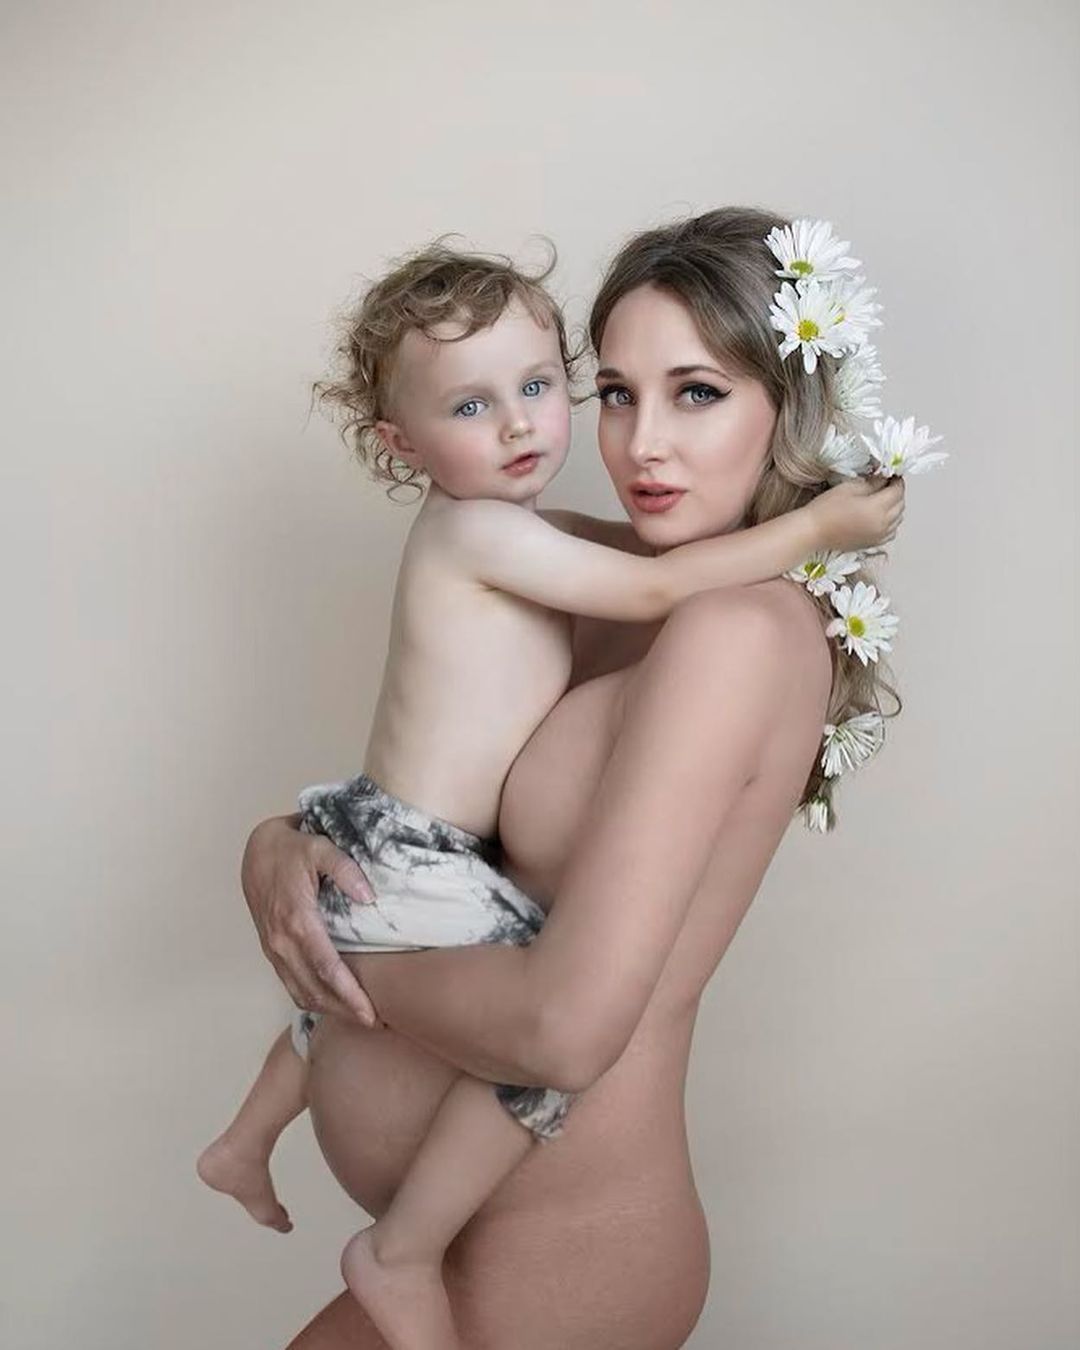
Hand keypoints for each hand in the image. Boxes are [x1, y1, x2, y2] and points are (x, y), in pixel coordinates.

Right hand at [241, 814, 377, 1025]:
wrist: (256, 850)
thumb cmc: (291, 849)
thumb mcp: (321, 847)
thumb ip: (346, 869)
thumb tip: (369, 897)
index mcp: (297, 920)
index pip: (327, 969)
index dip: (350, 995)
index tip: (371, 1013)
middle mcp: (281, 942)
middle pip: (315, 990)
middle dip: (344, 1011)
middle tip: (374, 1022)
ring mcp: (273, 949)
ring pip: (300, 992)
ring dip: (328, 1009)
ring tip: (357, 1016)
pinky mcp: (270, 950)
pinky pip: (290, 983)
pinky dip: (310, 998)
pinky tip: (331, 1002)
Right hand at [809, 477, 904, 552]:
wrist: (813, 532)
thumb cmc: (827, 508)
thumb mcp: (850, 488)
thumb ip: (872, 483)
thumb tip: (884, 479)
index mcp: (878, 508)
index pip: (898, 491)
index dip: (897, 481)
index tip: (892, 474)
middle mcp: (883, 524)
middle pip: (901, 505)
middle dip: (897, 493)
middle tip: (888, 484)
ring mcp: (879, 536)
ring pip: (898, 519)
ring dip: (895, 507)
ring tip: (884, 499)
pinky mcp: (872, 543)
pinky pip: (891, 532)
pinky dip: (891, 522)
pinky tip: (881, 516)